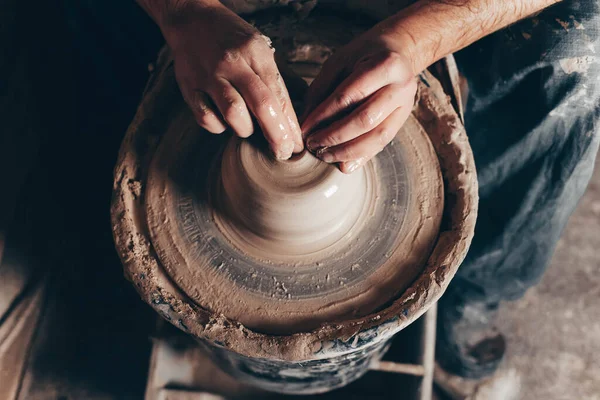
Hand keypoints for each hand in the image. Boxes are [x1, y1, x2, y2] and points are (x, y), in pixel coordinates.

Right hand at [161, 2, 302, 158]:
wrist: (191, 20)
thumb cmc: (232, 40)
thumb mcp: (259, 49)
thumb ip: (276, 79)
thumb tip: (296, 114)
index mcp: (255, 52)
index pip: (278, 93)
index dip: (290, 124)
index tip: (297, 144)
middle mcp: (232, 63)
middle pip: (260, 105)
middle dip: (276, 134)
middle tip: (283, 152)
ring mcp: (208, 76)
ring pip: (233, 114)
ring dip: (245, 128)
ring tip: (248, 126)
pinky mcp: (188, 87)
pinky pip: (207, 119)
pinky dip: (219, 126)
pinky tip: (224, 120)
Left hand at [301, 32, 416, 172]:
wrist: (398, 51)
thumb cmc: (363, 56)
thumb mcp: (339, 62)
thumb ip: (322, 91)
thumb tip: (306, 124)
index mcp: (385, 64)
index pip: (348, 96)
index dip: (323, 116)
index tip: (304, 129)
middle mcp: (401, 86)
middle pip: (365, 120)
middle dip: (335, 137)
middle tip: (313, 145)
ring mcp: (406, 105)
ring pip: (378, 137)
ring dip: (348, 151)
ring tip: (324, 155)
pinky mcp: (403, 120)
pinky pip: (382, 143)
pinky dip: (361, 155)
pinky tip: (343, 163)